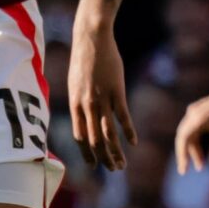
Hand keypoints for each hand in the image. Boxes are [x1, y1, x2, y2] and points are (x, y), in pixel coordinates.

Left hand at [66, 23, 134, 170]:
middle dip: (104, 158)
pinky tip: (133, 142)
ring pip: (108, 133)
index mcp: (75, 104)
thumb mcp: (75, 82)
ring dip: (116, 152)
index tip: (94, 165)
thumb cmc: (84, 59)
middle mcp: (87, 105)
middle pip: (94, 140)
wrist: (92, 38)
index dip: (87, 154)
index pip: (80, 137)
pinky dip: (129, 131)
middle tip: (113, 169)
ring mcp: (102, 99)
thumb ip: (80, 101)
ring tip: (123, 164)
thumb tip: (82, 115)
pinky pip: (123, 117)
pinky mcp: (117, 91)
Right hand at [176, 75, 208, 171]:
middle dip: (187, 154)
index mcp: (199, 117)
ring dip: (193, 150)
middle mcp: (193, 113)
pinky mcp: (196, 114)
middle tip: (191, 170)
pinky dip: (195, 142)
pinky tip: (200, 154)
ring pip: (188, 135)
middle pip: (184, 137)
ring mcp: (193, 112)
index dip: (182, 153)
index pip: (184, 137)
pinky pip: (191, 131)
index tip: (184, 168)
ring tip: (201, 164)